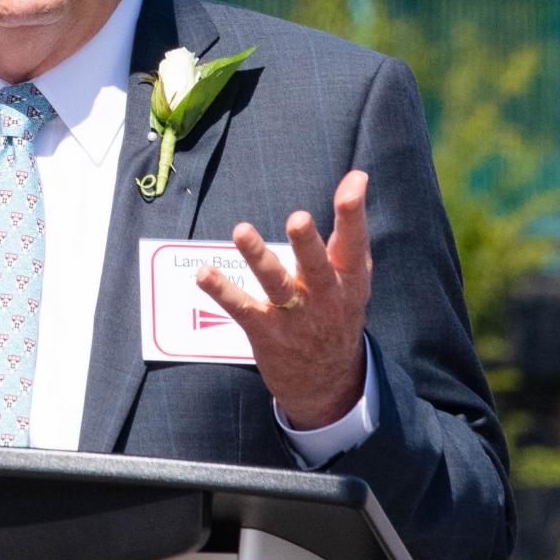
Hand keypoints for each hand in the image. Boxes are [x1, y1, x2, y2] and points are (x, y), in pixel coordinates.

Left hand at [196, 170, 370, 429]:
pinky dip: (223, 292)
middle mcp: (325, 298)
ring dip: (258, 258)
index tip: (355, 181)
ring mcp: (295, 317)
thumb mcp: (354, 278)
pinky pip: (243, 309)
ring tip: (242, 231)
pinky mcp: (266, 333)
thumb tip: (356, 175)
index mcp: (350, 281)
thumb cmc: (337, 313)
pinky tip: (204, 274)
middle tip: (298, 218)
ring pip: (277, 285)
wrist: (327, 383)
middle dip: (307, 243)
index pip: (354, 242)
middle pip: (316, 267)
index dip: (354, 212)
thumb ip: (350, 230)